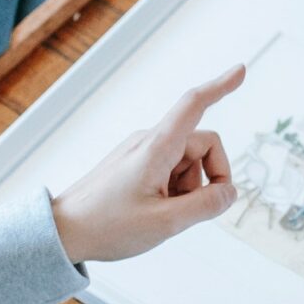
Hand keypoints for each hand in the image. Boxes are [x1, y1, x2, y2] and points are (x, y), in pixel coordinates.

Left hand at [50, 67, 243, 264]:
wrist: (62, 232)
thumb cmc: (106, 226)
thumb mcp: (166, 223)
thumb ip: (205, 206)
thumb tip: (230, 193)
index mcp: (157, 147)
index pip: (194, 105)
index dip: (221, 86)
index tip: (241, 71)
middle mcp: (149, 142)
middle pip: (202, 145)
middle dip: (208, 178)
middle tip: (189, 212)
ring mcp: (140, 153)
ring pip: (187, 162)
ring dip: (189, 188)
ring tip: (163, 215)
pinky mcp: (134, 165)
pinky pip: (169, 170)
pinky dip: (174, 190)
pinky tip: (153, 212)